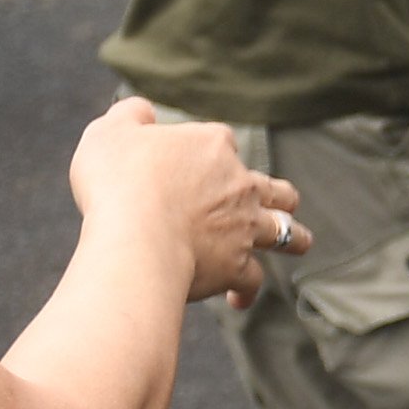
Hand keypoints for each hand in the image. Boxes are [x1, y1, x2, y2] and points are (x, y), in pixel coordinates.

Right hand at [70, 99, 306, 309]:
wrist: (136, 233)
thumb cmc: (119, 180)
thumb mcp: (110, 133)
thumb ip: (129, 116)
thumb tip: (141, 110)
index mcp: (213, 147)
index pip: (221, 142)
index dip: (207, 152)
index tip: (188, 167)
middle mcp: (240, 185)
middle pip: (272, 187)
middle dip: (278, 195)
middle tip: (278, 203)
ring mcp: (244, 227)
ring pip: (285, 231)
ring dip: (294, 237)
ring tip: (298, 243)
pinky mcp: (237, 265)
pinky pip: (252, 281)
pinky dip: (247, 290)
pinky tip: (237, 299)